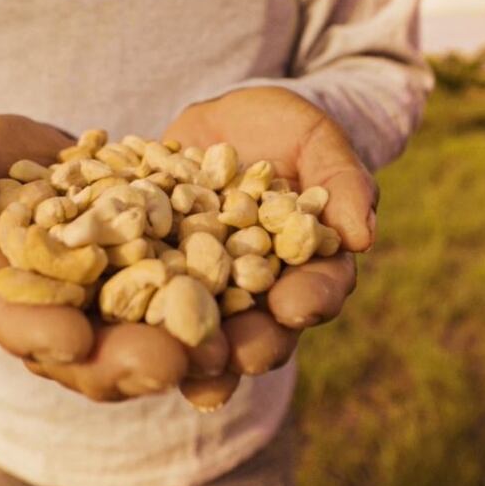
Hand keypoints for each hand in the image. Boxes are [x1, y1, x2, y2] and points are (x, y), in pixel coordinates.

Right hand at [0, 116, 225, 400]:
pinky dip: (219, 325)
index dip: (35, 329)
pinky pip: (187, 319)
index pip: (9, 316)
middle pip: (86, 354)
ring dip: (182, 357)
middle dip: (124, 362)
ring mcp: (107, 317)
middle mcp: (52, 320)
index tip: (67, 336)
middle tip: (165, 363)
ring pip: (143, 347)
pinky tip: (256, 327)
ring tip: (220, 355)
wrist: (55, 162)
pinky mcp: (156, 300)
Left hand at [163, 87, 374, 406]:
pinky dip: (136, 317)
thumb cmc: (286, 129)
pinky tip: (121, 333)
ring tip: (184, 365)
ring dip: (195, 350)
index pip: (317, 289)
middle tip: (238, 354)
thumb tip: (363, 236)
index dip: (310, 300)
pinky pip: (147, 300)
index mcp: (306, 266)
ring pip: (205, 330)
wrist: (223, 119)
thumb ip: (342, 182)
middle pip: (261, 328)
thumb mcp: (318, 140)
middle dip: (250, 344)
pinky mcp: (158, 275)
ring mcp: (206, 288)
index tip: (297, 307)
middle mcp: (258, 291)